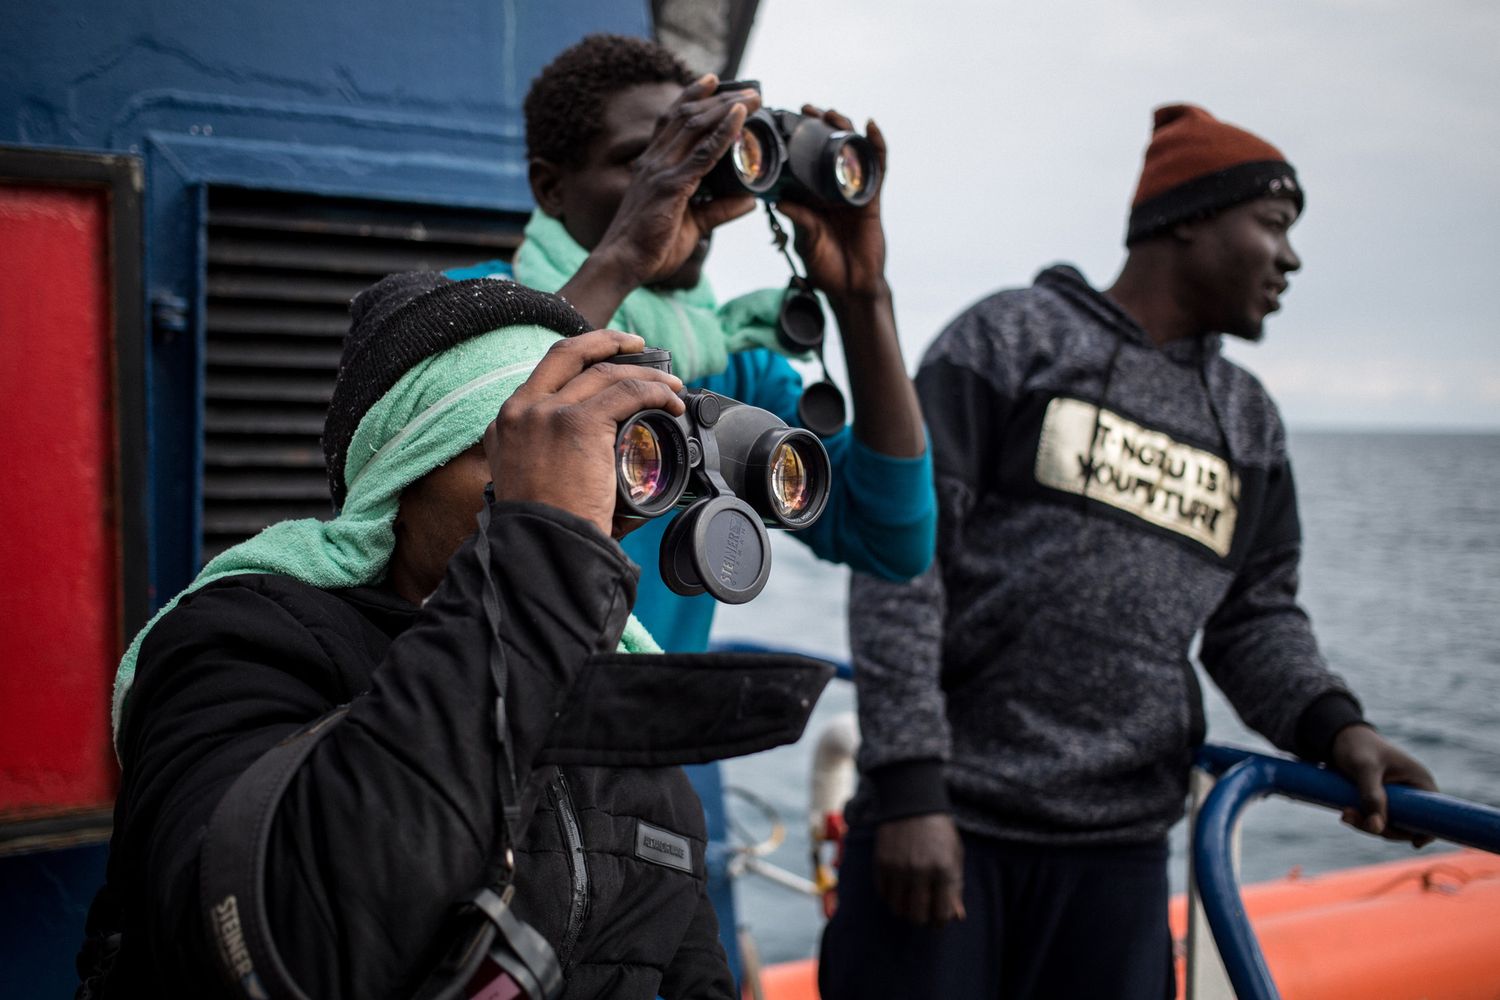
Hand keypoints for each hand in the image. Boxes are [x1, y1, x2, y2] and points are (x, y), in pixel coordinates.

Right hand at [485, 331, 683, 537]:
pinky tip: (671, 400)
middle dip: (606, 341)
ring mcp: (546, 413)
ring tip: (672, 386)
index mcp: (506, 422)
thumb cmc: (546, 529)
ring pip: (604, 372)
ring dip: (645, 375)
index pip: (547, 373)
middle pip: (568, 353)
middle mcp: (520, 410)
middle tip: (637, 345)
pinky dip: (656, 391)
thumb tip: (595, 452)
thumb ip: (546, 457)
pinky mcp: (576, 424)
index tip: (609, 363)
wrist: (545, 549)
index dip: (583, 360)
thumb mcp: (529, 483)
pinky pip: (627, 392)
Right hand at [592, 75, 761, 286]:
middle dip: (719, 97)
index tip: (712, 82)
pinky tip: (740, 118)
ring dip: (726, 107)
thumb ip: (719, 209)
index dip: (691, 98)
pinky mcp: (670, 186)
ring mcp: (661, 171)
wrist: (623, 264)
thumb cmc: (651, 248)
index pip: (671, 121)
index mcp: (652, 165)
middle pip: (687, 116)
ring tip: (752, 97)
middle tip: (749, 88)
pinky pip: (702, 153)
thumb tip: (748, 201)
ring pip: (696, 126)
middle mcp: (654, 161)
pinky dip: (723, 131)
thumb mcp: (693, 224)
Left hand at [775, 107, 889, 305]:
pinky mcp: (871, 198)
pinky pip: (876, 167)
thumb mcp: (806, 240)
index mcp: (811, 197)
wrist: (851, 288)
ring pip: (850, 152)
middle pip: (826, 149)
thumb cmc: (825, 266)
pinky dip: (876, 146)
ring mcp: (852, 192)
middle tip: (805, 109)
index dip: (795, 141)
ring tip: (832, 114)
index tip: (781, 122)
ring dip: (843, 129)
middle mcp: (830, 190)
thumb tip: (778, 200)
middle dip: (818, 126)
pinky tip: (871, 127)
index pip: (802, 162)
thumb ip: (798, 219)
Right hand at [873, 813, 965, 926]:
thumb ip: (956, 888)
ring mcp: (899, 868)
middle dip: (922, 918)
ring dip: (904, 908)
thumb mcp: (954, 856)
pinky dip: (890, 895)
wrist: (911, 803)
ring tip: (909, 898)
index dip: (940, 921)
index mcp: (944, 870)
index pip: (942, 913)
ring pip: (898, 908)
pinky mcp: (881, 863)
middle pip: (918, 916)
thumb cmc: (938, 832)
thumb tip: (957, 917)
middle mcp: (920, 872)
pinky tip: (898, 886)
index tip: (938, 918)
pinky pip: (883, 894)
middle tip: (922, 911)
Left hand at [1329, 724, 1438, 846]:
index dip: (1427, 831)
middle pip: (1407, 824)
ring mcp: (1397, 798)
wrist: (1338, 737)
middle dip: (1381, 827)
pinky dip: (1362, 820)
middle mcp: (1412, 791)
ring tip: (1344, 813)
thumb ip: (1371, 796)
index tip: (1415, 843)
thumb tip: (1377, 828)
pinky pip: (1377, 819)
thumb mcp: (1364, 768)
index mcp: (1419, 780)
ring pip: (1389, 824)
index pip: (1433, 813)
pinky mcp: (1381, 801)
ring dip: (1366, 824)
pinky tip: (1346, 814)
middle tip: (1349, 816)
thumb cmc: (1356, 746)